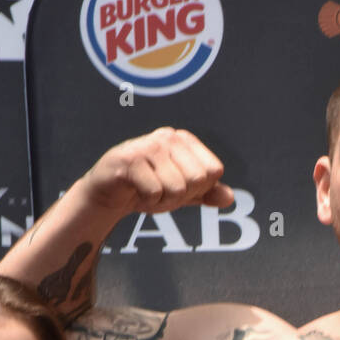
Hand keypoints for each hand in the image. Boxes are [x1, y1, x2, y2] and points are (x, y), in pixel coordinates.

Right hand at [78, 127, 233, 216]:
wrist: (110, 194)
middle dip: (181, 197)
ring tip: (147, 191)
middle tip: (161, 191)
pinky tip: (135, 191)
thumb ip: (207, 194)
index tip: (179, 185)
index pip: (213, 171)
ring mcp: (148, 146)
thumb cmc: (147, 188)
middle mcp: (168, 137)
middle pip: (197, 180)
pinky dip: (147, 202)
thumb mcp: (182, 193)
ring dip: (162, 201)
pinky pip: (154, 193)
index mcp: (184, 141)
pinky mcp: (129, 160)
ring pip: (177, 189)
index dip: (199, 188)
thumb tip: (230, 197)